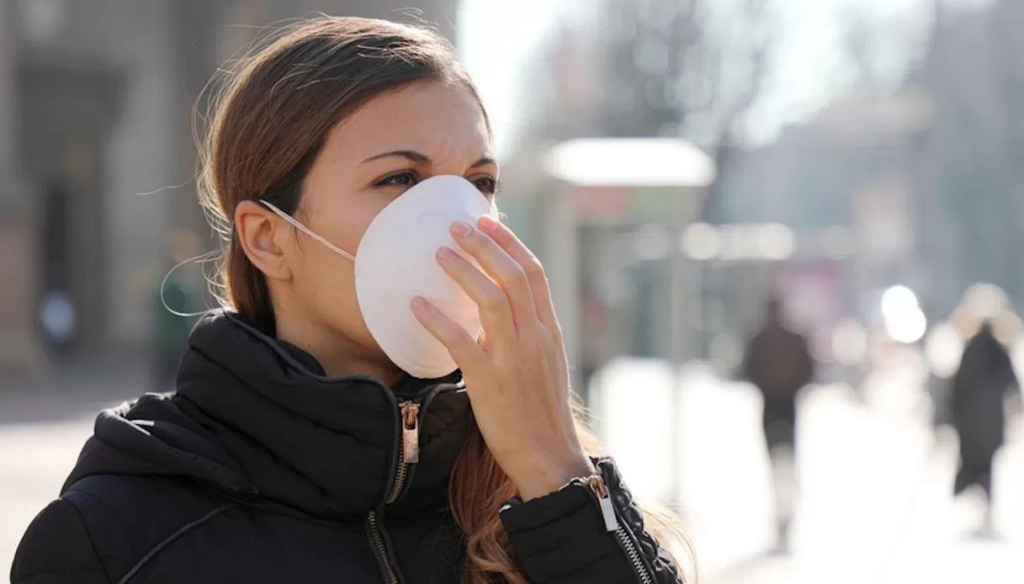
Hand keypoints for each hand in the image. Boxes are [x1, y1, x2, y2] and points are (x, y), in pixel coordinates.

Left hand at [411, 216, 593, 499]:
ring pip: (493, 301)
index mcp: (549, 331)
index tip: (487, 222)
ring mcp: (515, 359)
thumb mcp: (545, 363)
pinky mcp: (490, 383)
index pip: (533, 273)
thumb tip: (503, 304)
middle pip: (513, 277)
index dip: (509, 243)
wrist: (549, 456)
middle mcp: (536, 338)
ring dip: (463, 272)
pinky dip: (438, 320)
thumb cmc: (541, 411)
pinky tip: (416, 305)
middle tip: (456, 225)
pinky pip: (462, 343)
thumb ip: (528, 331)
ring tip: (438, 253)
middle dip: (485, 245)